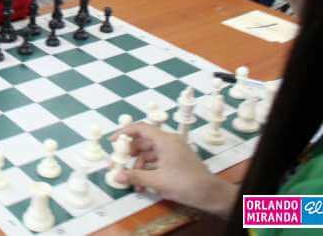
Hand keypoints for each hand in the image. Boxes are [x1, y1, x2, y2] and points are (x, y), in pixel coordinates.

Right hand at [113, 123, 237, 216]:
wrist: (210, 194)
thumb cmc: (184, 183)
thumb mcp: (157, 181)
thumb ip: (135, 176)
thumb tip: (116, 176)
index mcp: (165, 140)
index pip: (141, 128)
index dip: (124, 132)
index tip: (113, 141)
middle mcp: (169, 142)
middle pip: (144, 141)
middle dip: (130, 153)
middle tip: (119, 163)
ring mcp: (174, 151)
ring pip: (150, 153)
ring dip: (139, 165)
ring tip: (132, 180)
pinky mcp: (177, 160)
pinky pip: (158, 160)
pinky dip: (149, 169)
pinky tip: (143, 184)